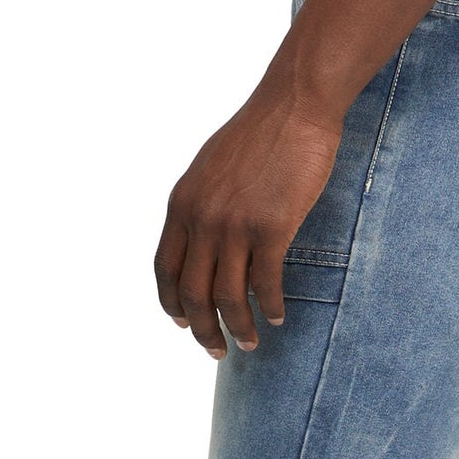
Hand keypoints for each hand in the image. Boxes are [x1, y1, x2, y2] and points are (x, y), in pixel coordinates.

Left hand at [154, 82, 342, 356]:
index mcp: (181, 204)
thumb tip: (204, 239)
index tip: (184, 325)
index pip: (165, 269)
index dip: (171, 304)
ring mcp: (234, 225)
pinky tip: (276, 318)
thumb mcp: (211, 169)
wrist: (294, 107)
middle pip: (192, 293)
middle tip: (217, 351)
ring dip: (238, 328)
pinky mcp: (270, 228)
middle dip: (203, 330)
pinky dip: (268, 307)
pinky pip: (265, 283)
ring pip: (227, 296)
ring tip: (250, 344)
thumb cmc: (260, 135)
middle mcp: (201, 218)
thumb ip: (201, 204)